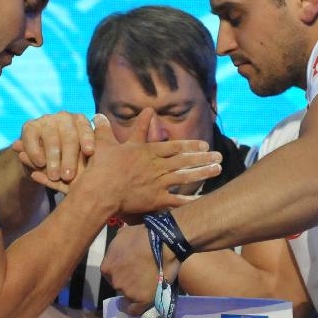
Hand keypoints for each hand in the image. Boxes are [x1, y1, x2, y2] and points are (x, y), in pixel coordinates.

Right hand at [12, 111, 94, 184]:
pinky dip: (35, 152)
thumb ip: (92, 149)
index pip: (85, 128)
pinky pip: (32, 139)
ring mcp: (46, 121)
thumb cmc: (71, 160)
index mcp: (81, 122)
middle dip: (69, 158)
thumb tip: (100, 125)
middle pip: (69, 137)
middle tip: (68, 176)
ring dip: (53, 159)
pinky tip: (40, 164)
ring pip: (51, 140)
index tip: (89, 152)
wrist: (43, 162)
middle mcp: (64, 118)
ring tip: (54, 176)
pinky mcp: (30, 127)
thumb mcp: (84, 157)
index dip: (87, 140)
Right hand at [69, 111, 220, 212]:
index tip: (203, 144)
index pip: (173, 146)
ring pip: (185, 176)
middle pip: (184, 159)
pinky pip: (177, 201)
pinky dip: (191, 200)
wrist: (101, 191)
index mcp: (147, 151)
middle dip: (203, 157)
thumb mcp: (104, 144)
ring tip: (218, 169)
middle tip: (218, 155)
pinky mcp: (156, 200)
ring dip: (203, 172)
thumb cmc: (102, 168)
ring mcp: (158, 182)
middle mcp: (157, 165)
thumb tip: (98, 116)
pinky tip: (204, 199)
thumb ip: (104, 130)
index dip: (190, 145)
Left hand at [100, 223, 182, 315]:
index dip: (121, 273)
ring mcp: (127, 291)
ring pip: (128, 297)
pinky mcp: (141, 299)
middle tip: (141, 276)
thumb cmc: (144, 234)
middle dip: (128, 281)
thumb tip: (120, 248)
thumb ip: (116, 246)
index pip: (111, 275)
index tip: (130, 271)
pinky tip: (143, 304)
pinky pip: (135, 310)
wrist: (163, 242)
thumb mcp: (122, 234)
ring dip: (136, 292)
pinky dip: (137, 309)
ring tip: (149, 284)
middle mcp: (114, 281)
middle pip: (119, 286)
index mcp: (106, 267)